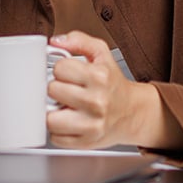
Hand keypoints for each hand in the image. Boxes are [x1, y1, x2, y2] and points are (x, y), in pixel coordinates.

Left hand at [46, 31, 178, 149]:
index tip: (68, 74)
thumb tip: (56, 40)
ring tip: (65, 107)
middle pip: (52, 91)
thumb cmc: (113, 83)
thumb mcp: (101, 54)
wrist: (132, 112)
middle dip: (57, 89)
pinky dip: (59, 130)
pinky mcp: (86, 142)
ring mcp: (92, 124)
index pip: (60, 68)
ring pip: (50, 118)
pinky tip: (69, 121)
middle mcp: (97, 101)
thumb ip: (78, 40)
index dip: (61, 69)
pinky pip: (56, 137)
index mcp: (99, 77)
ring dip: (54, 112)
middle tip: (67, 90)